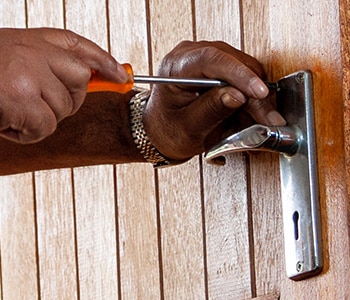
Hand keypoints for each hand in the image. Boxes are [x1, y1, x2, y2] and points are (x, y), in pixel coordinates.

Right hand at [0, 27, 127, 142]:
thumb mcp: (16, 57)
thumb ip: (51, 64)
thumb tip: (94, 76)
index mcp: (34, 38)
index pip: (80, 46)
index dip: (104, 62)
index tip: (122, 76)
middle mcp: (34, 51)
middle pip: (80, 82)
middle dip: (66, 100)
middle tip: (33, 100)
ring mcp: (28, 73)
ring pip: (63, 109)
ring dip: (39, 118)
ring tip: (9, 107)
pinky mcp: (20, 98)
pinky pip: (45, 127)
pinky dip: (25, 132)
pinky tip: (4, 119)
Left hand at [143, 41, 285, 160]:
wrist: (162, 131)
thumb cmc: (168, 130)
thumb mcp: (188, 127)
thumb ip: (211, 110)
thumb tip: (238, 95)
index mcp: (175, 67)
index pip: (211, 59)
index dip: (240, 75)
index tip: (259, 92)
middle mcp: (191, 55)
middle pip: (234, 63)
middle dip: (254, 92)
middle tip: (268, 118)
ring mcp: (206, 59)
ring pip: (244, 69)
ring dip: (254, 96)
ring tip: (257, 120)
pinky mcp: (217, 68)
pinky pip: (242, 76)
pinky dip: (250, 96)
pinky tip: (250, 115)